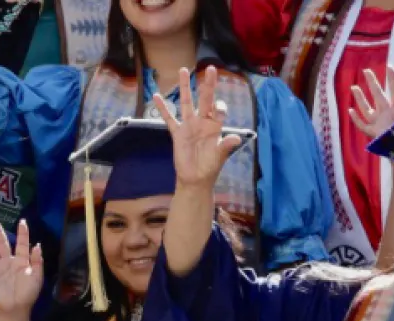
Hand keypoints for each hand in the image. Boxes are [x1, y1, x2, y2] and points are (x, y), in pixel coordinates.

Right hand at [0, 220, 42, 320]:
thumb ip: (36, 261)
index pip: (21, 244)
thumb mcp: (36, 277)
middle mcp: (8, 262)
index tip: (22, 222)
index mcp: (21, 261)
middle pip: (3, 245)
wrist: (15, 308)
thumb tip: (37, 245)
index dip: (22, 233)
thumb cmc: (28, 293)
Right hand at [154, 66, 244, 189]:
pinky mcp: (177, 133)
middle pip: (205, 99)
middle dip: (208, 84)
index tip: (217, 109)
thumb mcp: (220, 155)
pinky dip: (162, 108)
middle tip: (210, 68)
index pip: (219, 110)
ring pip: (186, 102)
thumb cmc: (210, 166)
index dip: (220, 107)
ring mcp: (189, 125)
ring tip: (183, 70)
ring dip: (184, 86)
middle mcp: (202, 121)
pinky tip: (156, 96)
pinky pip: (169, 118)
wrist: (195, 178)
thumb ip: (226, 145)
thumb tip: (237, 139)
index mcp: (215, 126)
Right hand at [348, 67, 393, 140]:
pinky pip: (362, 125)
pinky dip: (356, 119)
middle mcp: (387, 113)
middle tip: (366, 71)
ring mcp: (379, 122)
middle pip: (377, 95)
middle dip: (372, 83)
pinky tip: (350, 111)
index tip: (389, 66)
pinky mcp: (373, 133)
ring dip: (360, 98)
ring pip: (367, 108)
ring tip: (354, 87)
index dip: (392, 79)